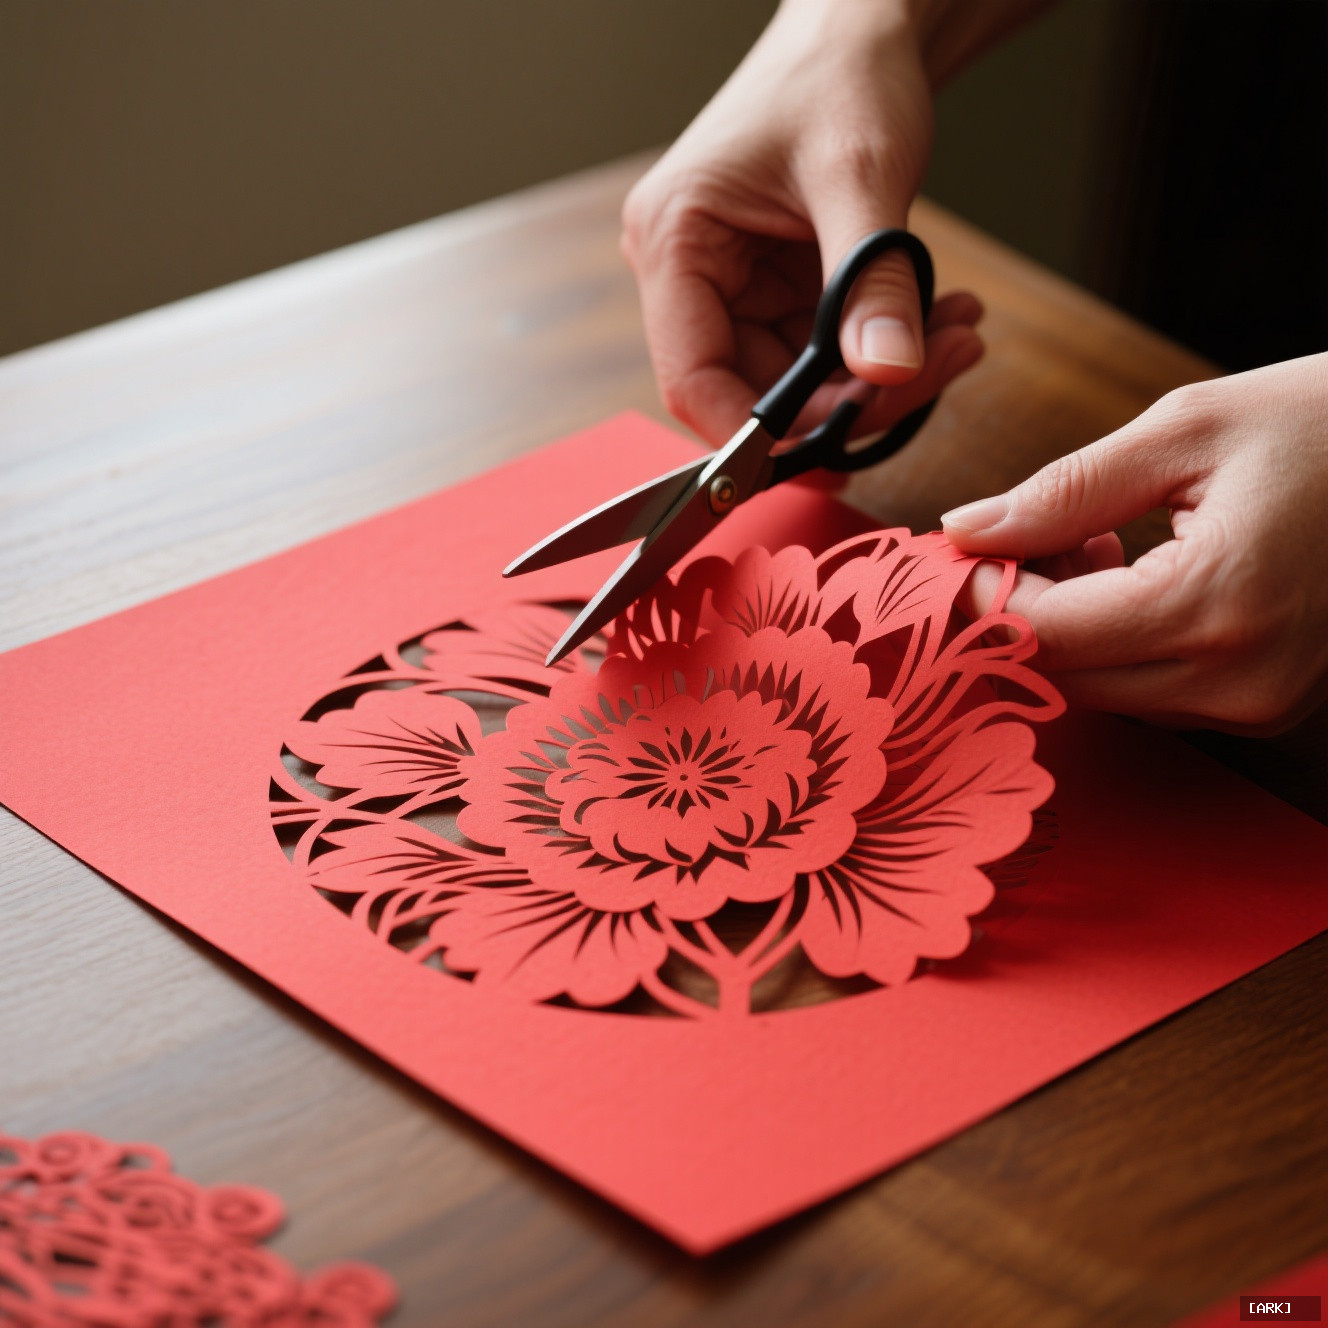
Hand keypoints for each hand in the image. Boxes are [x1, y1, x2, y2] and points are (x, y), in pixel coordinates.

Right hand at [621, 0, 984, 445]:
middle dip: (848, 397)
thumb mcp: (861, 176)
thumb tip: (890, 375)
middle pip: (753, 389)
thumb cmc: (841, 73)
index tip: (838, 443)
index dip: (757, 431)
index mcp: (675, 243)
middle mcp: (689, 273)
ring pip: (797, 379)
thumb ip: (873, 282)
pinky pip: (823, 350)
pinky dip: (880, 347)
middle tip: (937, 370)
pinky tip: (939, 321)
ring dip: (879, 375)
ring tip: (956, 335)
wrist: (863, 27)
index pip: (693, 378)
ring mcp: (732, 285)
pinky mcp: (774, 289)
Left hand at [943, 354, 1327, 732]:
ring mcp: (1260, 704)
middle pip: (1064, 672)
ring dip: (1068, 625)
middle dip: (1021, 607)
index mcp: (1214, 605)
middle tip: (1025, 531)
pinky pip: (1153, 690)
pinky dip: (1118, 640)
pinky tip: (1133, 570)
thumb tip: (966, 531)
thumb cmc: (1327, 424)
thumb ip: (1063, 491)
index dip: (982, 594)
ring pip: (1102, 689)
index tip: (958, 548)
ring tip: (1092, 538)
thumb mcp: (1186, 431)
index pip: (1044, 632)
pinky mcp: (1269, 705)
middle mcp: (1238, 680)